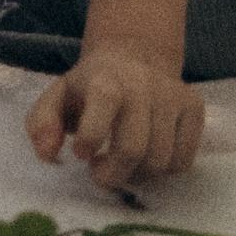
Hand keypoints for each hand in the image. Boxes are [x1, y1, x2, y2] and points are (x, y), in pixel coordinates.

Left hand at [27, 37, 203, 192]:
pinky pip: (183, 160)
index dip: (91, 136)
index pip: (104, 103)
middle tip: (99, 173)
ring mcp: (172, 96)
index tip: (81, 154)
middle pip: (134, 148)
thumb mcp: (58, 97)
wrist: (133, 58)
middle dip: (113, 174)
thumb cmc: (90, 86)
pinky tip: (146, 159)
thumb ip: (41, 124)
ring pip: (161, 161)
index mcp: (106, 79)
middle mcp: (143, 84)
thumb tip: (47, 154)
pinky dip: (163, 172)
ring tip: (121, 165)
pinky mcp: (194, 107)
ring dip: (137, 176)